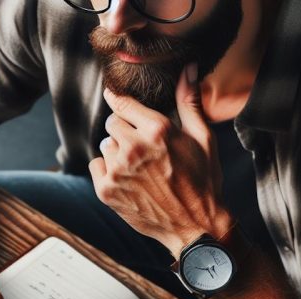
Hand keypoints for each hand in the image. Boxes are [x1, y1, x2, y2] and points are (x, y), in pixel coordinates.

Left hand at [89, 63, 233, 257]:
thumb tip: (187, 69)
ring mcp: (117, 171)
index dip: (119, 100)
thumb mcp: (203, 139)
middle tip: (144, 146)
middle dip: (125, 130)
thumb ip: (189, 102)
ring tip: (140, 167)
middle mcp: (134, 148)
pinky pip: (97, 166)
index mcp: (157, 131)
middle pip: (112, 123)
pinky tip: (129, 179)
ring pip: (106, 145)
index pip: (123, 103)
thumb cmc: (203, 182)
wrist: (195, 226)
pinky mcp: (106, 191)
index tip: (114, 97)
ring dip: (118, 151)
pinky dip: (108, 170)